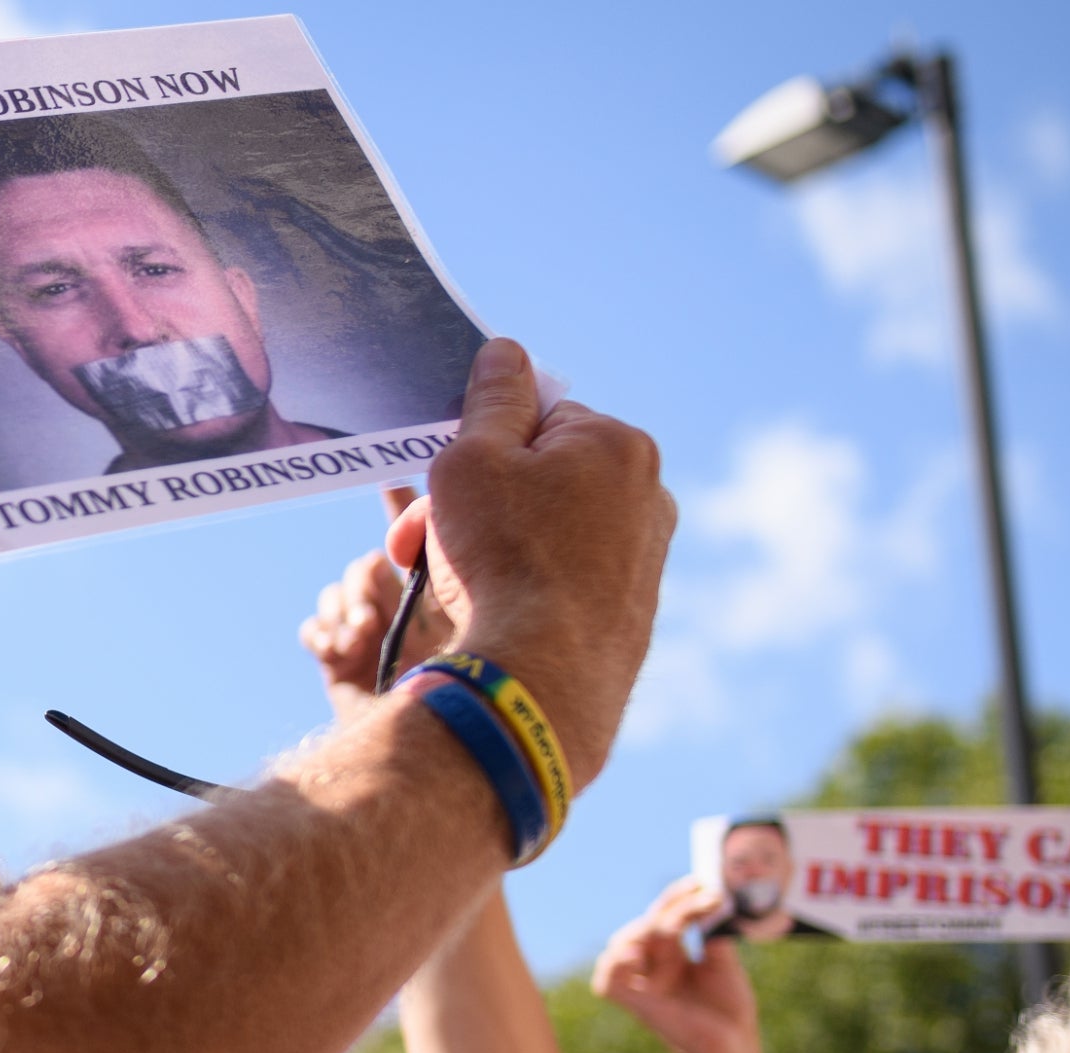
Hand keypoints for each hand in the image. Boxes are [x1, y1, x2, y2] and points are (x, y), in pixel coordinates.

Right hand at [299, 488, 456, 724]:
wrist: (453, 738)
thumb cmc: (473, 660)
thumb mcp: (462, 585)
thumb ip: (431, 538)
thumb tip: (401, 486)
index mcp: (450, 598)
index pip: (421, 543)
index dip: (402, 512)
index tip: (391, 485)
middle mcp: (411, 620)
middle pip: (371, 566)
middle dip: (369, 572)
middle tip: (381, 582)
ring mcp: (376, 647)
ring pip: (338, 594)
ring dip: (346, 603)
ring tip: (366, 629)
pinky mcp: (342, 672)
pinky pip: (314, 631)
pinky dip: (324, 633)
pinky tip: (343, 648)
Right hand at [397, 340, 673, 787]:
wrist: (539, 681)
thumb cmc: (503, 559)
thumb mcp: (474, 458)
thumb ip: (492, 399)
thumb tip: (507, 352)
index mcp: (619, 445)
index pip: (538, 420)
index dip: (478, 452)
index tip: (440, 491)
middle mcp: (650, 498)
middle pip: (544, 481)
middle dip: (479, 508)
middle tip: (419, 549)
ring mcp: (648, 563)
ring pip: (553, 536)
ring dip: (497, 550)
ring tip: (455, 588)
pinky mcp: (634, 620)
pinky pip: (568, 586)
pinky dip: (529, 593)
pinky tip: (498, 618)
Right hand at [592, 877, 766, 1052]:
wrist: (733, 1050)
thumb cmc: (728, 1012)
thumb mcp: (725, 964)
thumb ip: (712, 935)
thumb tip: (710, 903)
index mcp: (671, 956)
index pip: (663, 915)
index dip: (677, 896)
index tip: (701, 882)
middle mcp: (652, 967)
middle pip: (647, 924)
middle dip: (673, 908)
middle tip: (705, 900)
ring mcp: (642, 985)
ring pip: (624, 942)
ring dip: (650, 927)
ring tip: (680, 926)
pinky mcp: (636, 1005)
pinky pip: (608, 981)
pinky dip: (617, 963)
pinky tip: (640, 952)